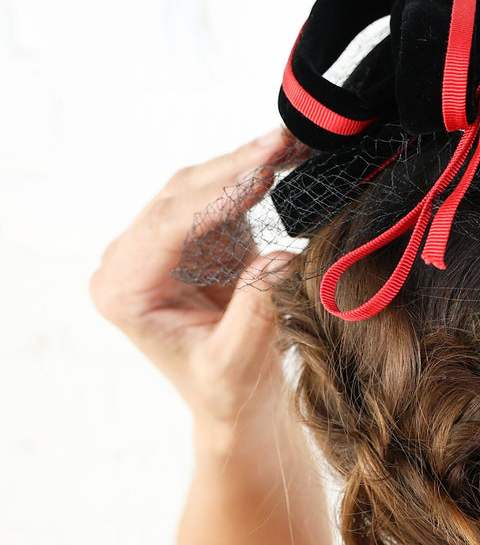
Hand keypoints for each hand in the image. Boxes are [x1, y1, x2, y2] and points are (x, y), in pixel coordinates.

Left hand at [89, 128, 305, 430]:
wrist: (236, 402)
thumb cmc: (226, 392)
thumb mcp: (237, 360)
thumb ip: (254, 309)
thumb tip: (281, 257)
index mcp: (124, 291)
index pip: (166, 227)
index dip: (215, 195)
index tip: (261, 172)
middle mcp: (131, 261)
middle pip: (180, 196)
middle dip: (233, 167)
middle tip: (282, 142)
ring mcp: (162, 245)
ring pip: (199, 185)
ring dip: (245, 163)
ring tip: (291, 143)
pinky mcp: (195, 237)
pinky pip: (221, 193)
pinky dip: (254, 175)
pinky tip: (286, 159)